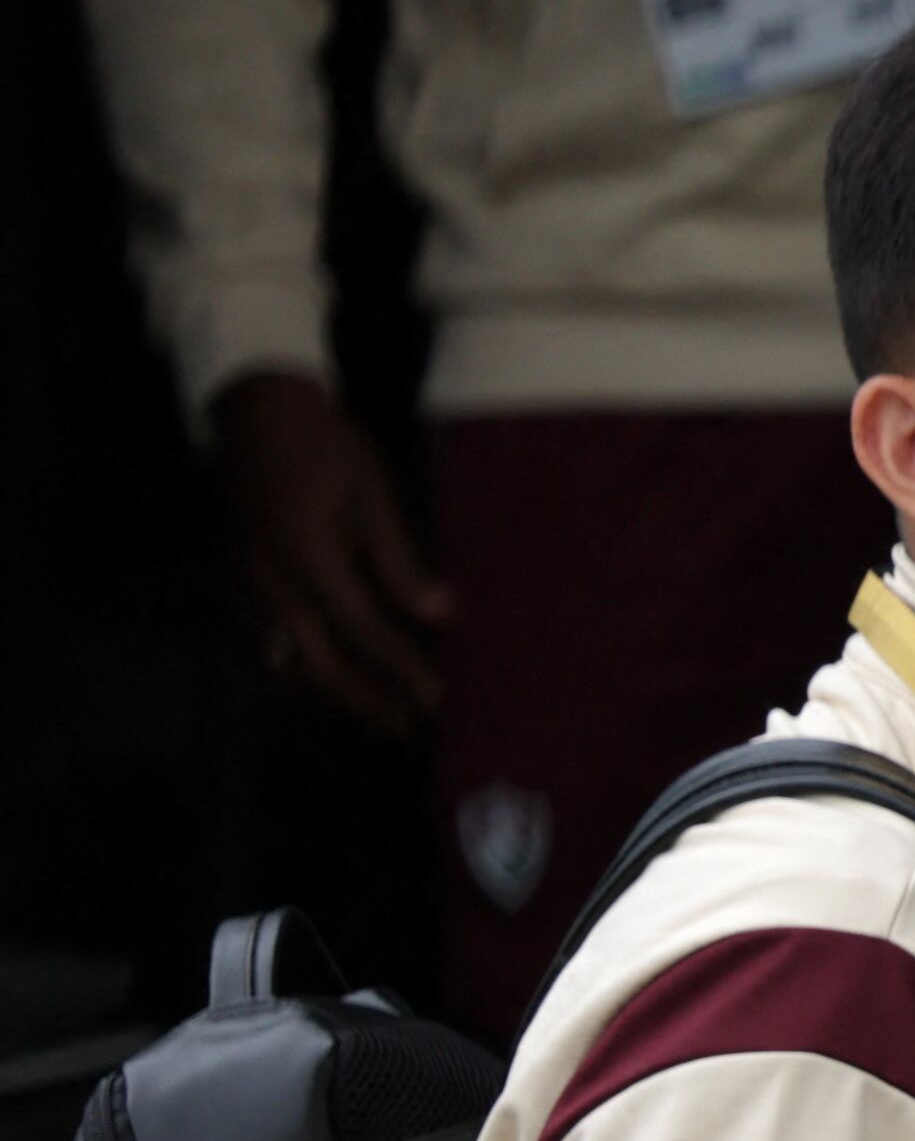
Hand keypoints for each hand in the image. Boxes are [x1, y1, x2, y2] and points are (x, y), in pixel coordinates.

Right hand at [211, 370, 444, 731]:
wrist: (255, 409)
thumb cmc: (322, 445)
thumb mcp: (370, 493)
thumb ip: (399, 559)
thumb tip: (437, 614)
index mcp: (310, 559)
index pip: (365, 632)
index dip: (403, 670)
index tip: (438, 702)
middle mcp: (275, 582)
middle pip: (322, 662)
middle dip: (367, 702)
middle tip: (409, 732)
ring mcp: (255, 582)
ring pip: (294, 658)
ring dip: (337, 694)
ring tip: (377, 719)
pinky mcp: (250, 577)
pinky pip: (277, 638)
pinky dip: (308, 668)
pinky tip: (331, 683)